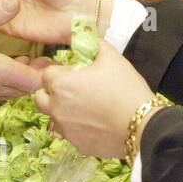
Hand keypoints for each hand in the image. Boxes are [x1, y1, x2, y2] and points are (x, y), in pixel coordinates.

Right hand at [0, 0, 42, 99]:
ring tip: (30, 62)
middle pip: (26, 88)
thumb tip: (15, 1)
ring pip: (12, 90)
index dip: (48, 74)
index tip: (57, 62)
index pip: (33, 81)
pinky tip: (4, 66)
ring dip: (23, 78)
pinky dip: (8, 80)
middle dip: (39, 76)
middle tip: (47, 61)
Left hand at [35, 44, 153, 158]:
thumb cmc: (125, 88)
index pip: (46, 74)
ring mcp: (65, 129)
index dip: (60, 71)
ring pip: (52, 117)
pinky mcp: (76, 145)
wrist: (142, 126)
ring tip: (84, 107)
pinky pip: (68, 134)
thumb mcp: (112, 58)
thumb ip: (94, 44)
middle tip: (73, 89)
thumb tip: (86, 36)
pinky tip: (94, 123)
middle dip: (51, 92)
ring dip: (60, 110)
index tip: (75, 73)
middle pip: (40, 97)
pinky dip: (75, 127)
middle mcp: (56, 108)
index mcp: (60, 85)